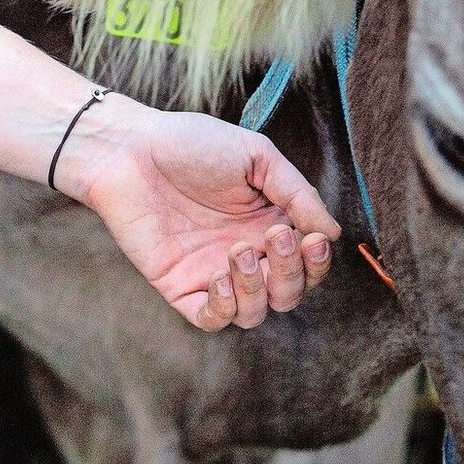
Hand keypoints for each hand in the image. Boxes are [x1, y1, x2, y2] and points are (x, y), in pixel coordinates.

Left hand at [58, 95, 341, 329]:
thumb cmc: (191, 144)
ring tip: (239, 250)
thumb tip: (333, 233)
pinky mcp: (180, 287)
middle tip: (273, 237)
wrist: (130, 150)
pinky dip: (225, 308)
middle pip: (289, 293)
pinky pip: (213, 319)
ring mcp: (213, 274)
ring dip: (259, 289)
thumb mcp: (256, 156)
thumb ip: (297, 193)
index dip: (317, 261)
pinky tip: (220, 277)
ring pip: (256, 312)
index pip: (308, 263)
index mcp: (269, 224)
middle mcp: (246, 254)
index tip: (310, 238)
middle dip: (291, 273)